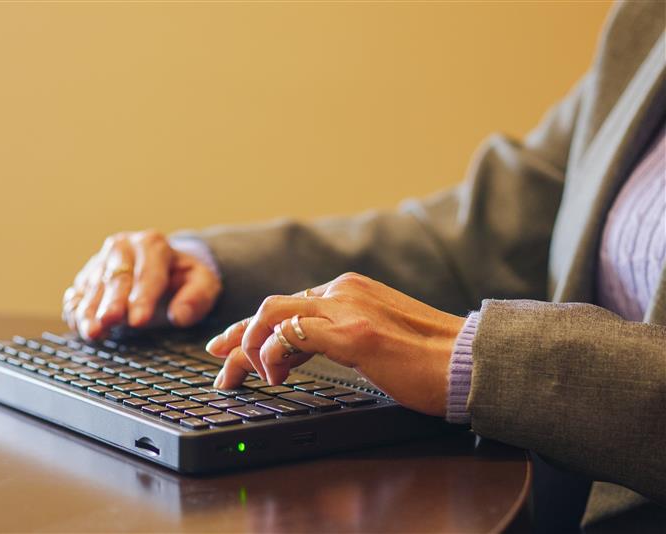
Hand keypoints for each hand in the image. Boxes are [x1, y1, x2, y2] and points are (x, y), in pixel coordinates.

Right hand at [62, 231, 220, 339]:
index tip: (139, 320)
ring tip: (91, 331)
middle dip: (112, 302)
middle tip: (109, 322)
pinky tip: (79, 326)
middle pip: (115, 278)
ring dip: (90, 310)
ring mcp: (100, 262)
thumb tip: (179, 315)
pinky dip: (76, 311)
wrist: (162, 268)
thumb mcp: (202, 283)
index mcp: (152, 245)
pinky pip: (76, 295)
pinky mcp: (85, 279)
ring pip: (93, 287)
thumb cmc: (183, 278)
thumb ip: (197, 297)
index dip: (142, 298)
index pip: (147, 273)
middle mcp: (122, 248)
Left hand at [205, 272, 464, 416]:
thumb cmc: (427, 357)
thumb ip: (339, 333)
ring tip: (245, 376)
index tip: (231, 347)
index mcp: (347, 290)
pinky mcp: (354, 334)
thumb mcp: (374, 336)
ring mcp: (347, 309)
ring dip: (249, 348)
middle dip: (238, 337)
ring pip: (272, 316)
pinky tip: (275, 378)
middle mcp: (342, 291)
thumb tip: (305, 348)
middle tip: (219, 361)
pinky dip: (273, 356)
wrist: (467, 362)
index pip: (286, 305)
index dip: (254, 329)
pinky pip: (291, 336)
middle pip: (271, 308)